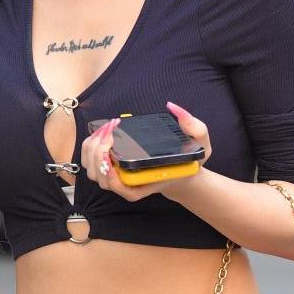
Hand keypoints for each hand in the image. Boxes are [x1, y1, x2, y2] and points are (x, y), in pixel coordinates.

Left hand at [78, 102, 211, 204]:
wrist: (180, 174)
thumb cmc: (188, 163)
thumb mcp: (202, 146)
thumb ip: (195, 127)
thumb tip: (173, 107)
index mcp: (144, 186)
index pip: (118, 186)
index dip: (108, 171)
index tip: (110, 150)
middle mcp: (127, 185)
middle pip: (98, 175)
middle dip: (97, 151)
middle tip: (110, 130)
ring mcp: (117, 178)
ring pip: (91, 169)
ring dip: (92, 147)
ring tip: (108, 127)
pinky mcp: (112, 168)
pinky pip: (91, 161)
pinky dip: (91, 146)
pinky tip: (103, 131)